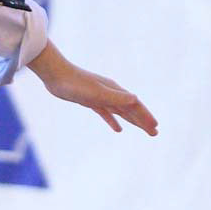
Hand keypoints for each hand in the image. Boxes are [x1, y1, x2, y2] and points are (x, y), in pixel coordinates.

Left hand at [30, 43, 157, 135]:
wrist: (56, 75)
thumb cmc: (75, 83)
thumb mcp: (97, 93)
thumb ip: (115, 97)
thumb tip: (135, 99)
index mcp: (115, 90)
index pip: (135, 105)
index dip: (145, 117)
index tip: (155, 128)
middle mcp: (111, 93)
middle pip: (131, 109)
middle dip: (143, 121)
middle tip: (154, 133)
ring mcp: (101, 96)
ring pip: (121, 111)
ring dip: (132, 121)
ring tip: (143, 130)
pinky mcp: (90, 101)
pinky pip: (107, 113)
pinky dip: (114, 121)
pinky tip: (118, 129)